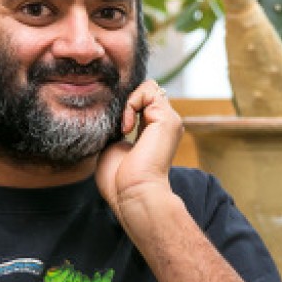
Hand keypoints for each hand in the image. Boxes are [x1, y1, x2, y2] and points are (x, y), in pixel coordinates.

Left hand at [96, 80, 183, 212]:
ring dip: (129, 102)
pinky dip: (131, 103)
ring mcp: (170, 120)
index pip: (144, 102)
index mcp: (154, 132)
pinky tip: (126, 127)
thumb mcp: (114, 146)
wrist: (132, 193)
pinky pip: (148, 91)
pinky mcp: (168, 119)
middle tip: (117, 125)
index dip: (127, 104)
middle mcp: (165, 125)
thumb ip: (116, 127)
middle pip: (148, 91)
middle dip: (127, 101)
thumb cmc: (119, 180)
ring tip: (122, 127)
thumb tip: (111, 111)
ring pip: (150, 87)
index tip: (114, 126)